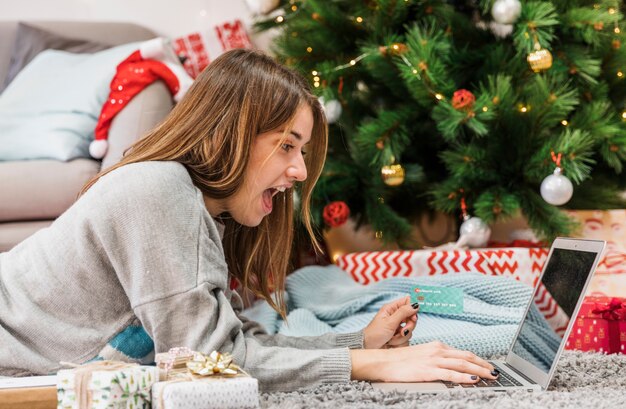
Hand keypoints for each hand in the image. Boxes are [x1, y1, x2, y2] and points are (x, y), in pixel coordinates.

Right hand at [351, 341, 498, 383]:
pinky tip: (473, 381)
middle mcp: (437, 350)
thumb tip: (449, 366)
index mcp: (436, 346)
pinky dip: (464, 378)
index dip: (478, 360)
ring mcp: (433, 360)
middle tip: (495, 372)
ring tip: (491, 377)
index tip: (487, 366)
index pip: (462, 353)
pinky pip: (450, 375)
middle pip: (466, 357)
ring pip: (462, 365)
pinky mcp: (428, 371)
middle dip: (483, 365)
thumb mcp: (421, 355)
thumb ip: (435, 358)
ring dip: (479, 371)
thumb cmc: (399, 361)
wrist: (383, 362)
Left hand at [363, 296, 418, 348]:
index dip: (413, 308)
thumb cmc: (374, 333)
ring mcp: (397, 327)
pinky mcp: (398, 337)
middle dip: (408, 326)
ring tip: (391, 338)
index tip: (414, 317)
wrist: (368, 348)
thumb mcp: (389, 322)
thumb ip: (403, 313)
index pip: (407, 302)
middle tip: (402, 331)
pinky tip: (391, 343)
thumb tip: (415, 304)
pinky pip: (406, 339)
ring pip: (410, 330)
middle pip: (412, 318)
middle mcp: (395, 317)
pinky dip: (400, 343)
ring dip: (401, 337)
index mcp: (391, 309)